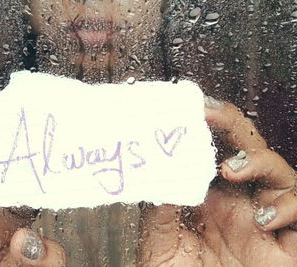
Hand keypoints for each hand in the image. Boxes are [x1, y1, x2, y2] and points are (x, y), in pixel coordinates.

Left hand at [137, 97, 296, 265]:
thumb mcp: (159, 234)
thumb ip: (160, 200)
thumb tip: (157, 164)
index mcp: (208, 196)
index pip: (216, 149)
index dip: (210, 125)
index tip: (194, 108)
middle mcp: (238, 202)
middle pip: (248, 150)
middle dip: (234, 127)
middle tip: (212, 116)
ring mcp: (263, 221)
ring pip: (280, 174)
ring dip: (260, 161)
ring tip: (230, 169)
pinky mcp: (285, 246)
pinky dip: (287, 205)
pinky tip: (261, 217)